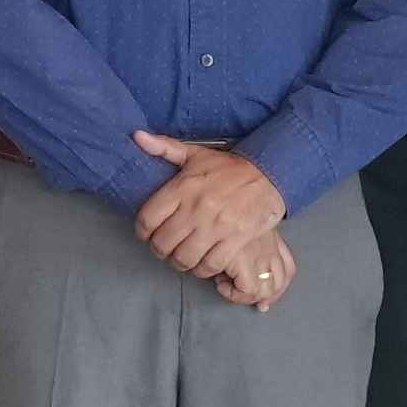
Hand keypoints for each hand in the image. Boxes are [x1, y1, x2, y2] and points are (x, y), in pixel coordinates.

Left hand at [127, 134, 292, 298]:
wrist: (269, 174)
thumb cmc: (228, 167)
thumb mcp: (195, 154)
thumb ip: (164, 148)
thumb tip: (137, 136)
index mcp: (183, 187)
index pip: (148, 219)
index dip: (142, 232)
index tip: (147, 234)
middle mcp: (196, 208)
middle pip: (163, 243)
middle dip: (159, 250)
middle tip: (164, 248)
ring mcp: (216, 226)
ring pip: (184, 258)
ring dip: (179, 263)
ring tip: (181, 258)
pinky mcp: (235, 239)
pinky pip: (210, 265)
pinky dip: (202, 270)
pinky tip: (202, 263)